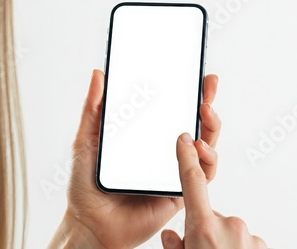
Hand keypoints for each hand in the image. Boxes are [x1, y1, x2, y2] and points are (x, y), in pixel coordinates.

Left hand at [48, 69, 220, 248]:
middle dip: (205, 102)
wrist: (90, 223)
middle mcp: (162, 151)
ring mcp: (172, 170)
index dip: (184, 91)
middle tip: (208, 85)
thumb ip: (94, 109)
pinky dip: (207, 159)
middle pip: (191, 124)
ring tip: (206, 111)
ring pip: (202, 146)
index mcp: (144, 137)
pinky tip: (200, 146)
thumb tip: (99, 74)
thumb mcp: (86, 140)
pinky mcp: (179, 190)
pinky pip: (201, 174)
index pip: (169, 110)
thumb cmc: (85, 185)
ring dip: (210, 127)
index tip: (193, 73)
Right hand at [160, 133, 267, 248]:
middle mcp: (229, 225)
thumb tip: (171, 235)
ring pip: (226, 231)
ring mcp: (248, 235)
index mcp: (204, 227)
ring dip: (220, 243)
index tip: (185, 140)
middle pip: (210, 216)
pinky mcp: (261, 245)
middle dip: (204, 230)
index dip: (187, 157)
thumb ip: (174, 243)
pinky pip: (243, 242)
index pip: (192, 181)